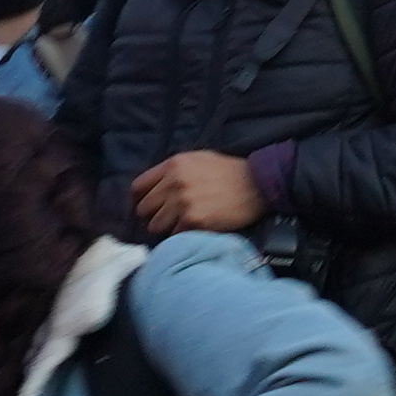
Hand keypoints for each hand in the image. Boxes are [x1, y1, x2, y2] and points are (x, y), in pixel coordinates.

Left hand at [130, 150, 266, 238]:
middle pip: (144, 208)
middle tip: (169, 218)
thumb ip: (174, 171)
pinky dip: (182, 235)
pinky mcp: (193, 220)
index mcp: (173, 165)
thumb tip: (153, 188)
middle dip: (154, 215)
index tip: (149, 206)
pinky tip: (196, 228)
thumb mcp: (199, 160)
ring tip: (183, 224)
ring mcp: (182, 202)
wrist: (258, 185)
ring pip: (156, 226)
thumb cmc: (229, 172)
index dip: (141, 199)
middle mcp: (174, 182)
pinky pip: (174, 235)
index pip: (138, 187)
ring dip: (167, 228)